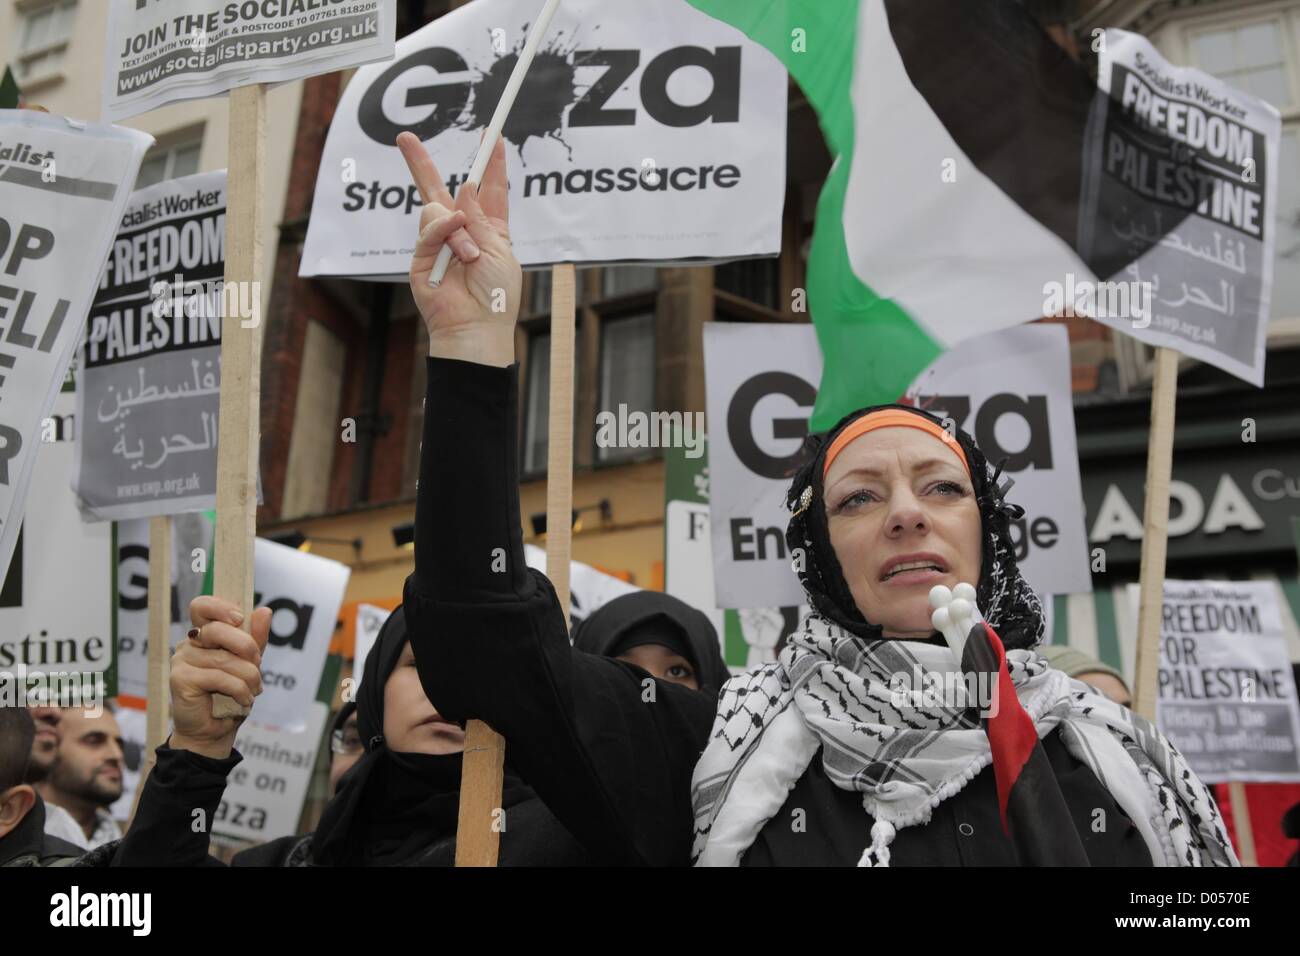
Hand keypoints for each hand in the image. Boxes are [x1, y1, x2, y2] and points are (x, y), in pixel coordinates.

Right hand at [169, 596, 271, 759]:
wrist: (214, 732)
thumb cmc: (231, 695)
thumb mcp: (249, 664)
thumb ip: (256, 638)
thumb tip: (264, 610)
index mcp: (204, 634)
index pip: (202, 606)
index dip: (220, 607)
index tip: (239, 619)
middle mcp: (190, 644)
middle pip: (219, 629)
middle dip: (248, 648)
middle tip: (257, 665)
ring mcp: (182, 661)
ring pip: (226, 659)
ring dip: (250, 677)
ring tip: (253, 691)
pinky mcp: (180, 679)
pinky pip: (221, 677)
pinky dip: (240, 691)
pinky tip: (243, 701)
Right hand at [398, 132, 521, 366]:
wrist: (477, 326)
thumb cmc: (496, 295)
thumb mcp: (499, 250)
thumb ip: (481, 219)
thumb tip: (463, 189)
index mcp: (488, 229)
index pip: (488, 189)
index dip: (489, 162)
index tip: (491, 135)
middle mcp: (461, 231)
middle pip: (439, 189)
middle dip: (420, 162)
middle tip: (404, 137)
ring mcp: (438, 243)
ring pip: (437, 209)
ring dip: (459, 230)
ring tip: (471, 257)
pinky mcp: (422, 256)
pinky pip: (429, 229)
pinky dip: (445, 231)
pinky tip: (459, 247)